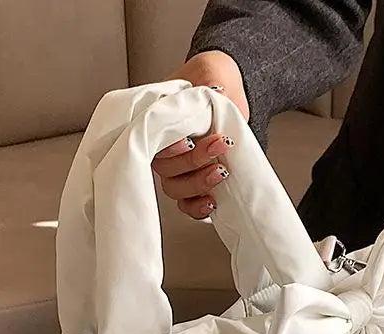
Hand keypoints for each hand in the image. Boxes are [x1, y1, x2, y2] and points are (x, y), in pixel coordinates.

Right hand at [152, 51, 249, 219]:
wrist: (231, 93)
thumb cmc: (214, 84)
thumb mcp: (209, 76)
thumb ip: (205, 83)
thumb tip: (213, 90)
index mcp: (158, 124)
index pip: (153, 144)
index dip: (169, 149)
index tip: (189, 141)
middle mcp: (163, 150)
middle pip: (165, 169)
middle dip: (193, 161)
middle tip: (218, 145)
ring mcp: (177, 169)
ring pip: (175, 188)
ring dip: (198, 184)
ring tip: (222, 172)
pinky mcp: (193, 183)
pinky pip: (186, 205)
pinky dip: (197, 207)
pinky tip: (212, 201)